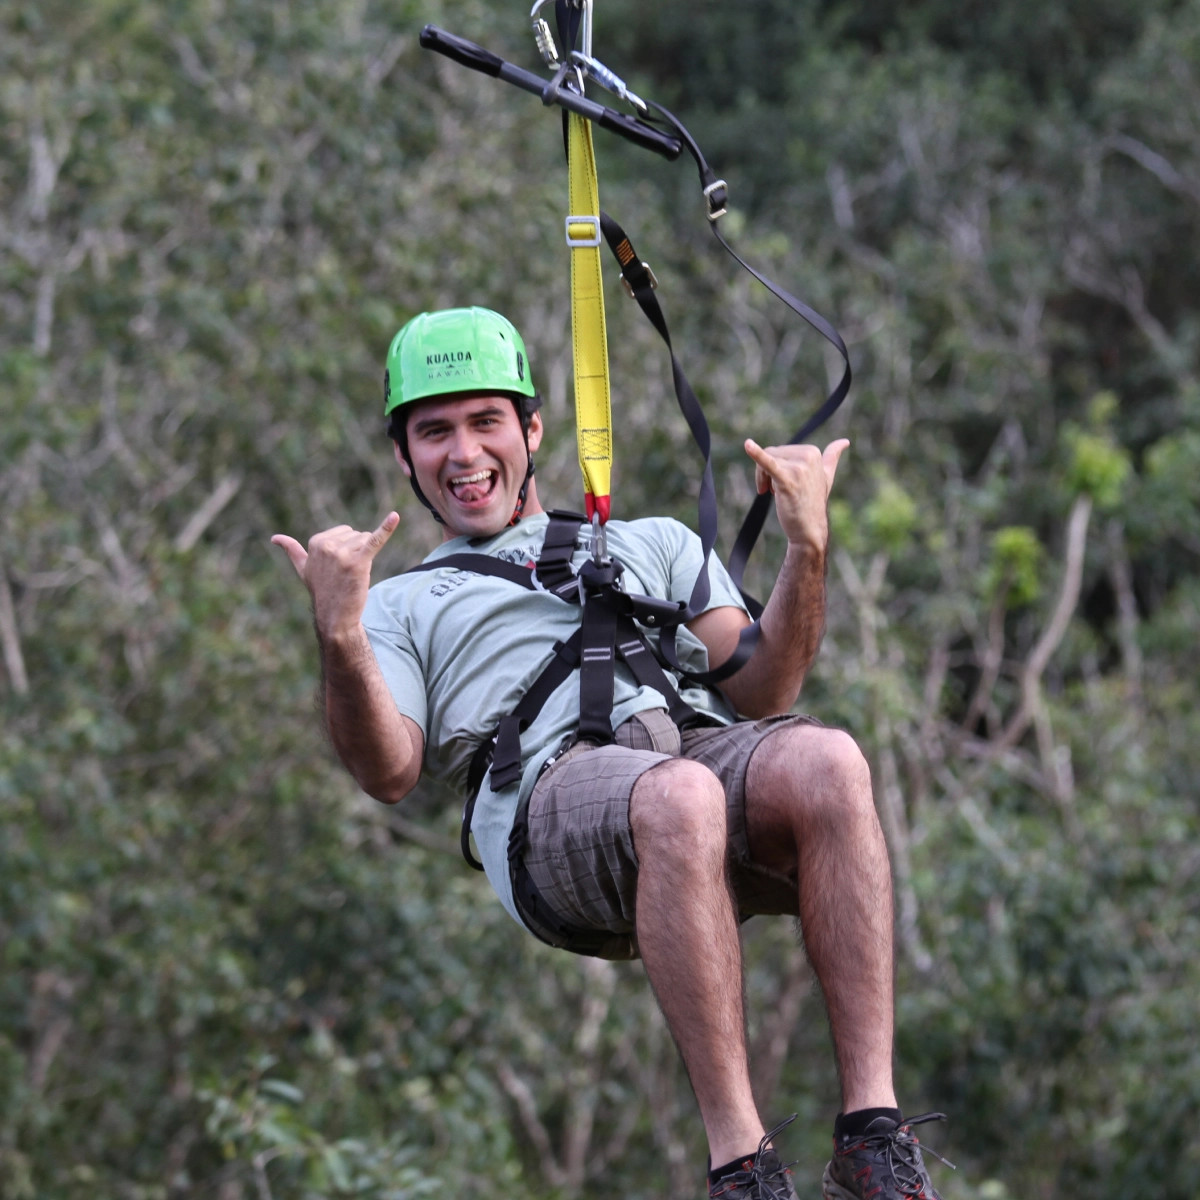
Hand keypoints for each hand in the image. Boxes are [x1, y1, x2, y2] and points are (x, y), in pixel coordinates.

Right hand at [271, 512, 399, 640]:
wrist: (335, 616)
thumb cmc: (321, 590)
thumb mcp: (303, 568)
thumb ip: (292, 550)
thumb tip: (274, 538)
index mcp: (316, 542)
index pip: (345, 532)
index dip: (346, 549)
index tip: (337, 567)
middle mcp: (327, 545)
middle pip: (357, 535)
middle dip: (357, 551)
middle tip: (346, 573)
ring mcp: (342, 553)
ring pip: (366, 540)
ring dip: (365, 557)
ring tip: (353, 575)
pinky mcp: (359, 562)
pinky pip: (375, 540)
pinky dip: (386, 528)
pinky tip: (395, 516)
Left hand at [744, 438, 848, 551]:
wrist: (809, 530)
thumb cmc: (813, 503)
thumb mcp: (826, 476)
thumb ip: (832, 457)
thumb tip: (845, 441)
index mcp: (813, 452)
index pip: (781, 451)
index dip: (776, 467)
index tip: (781, 483)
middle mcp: (808, 456)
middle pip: (771, 453)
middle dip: (767, 472)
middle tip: (774, 492)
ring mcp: (798, 468)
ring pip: (765, 460)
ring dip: (763, 477)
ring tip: (772, 493)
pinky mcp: (787, 479)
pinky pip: (768, 463)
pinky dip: (756, 454)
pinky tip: (747, 445)